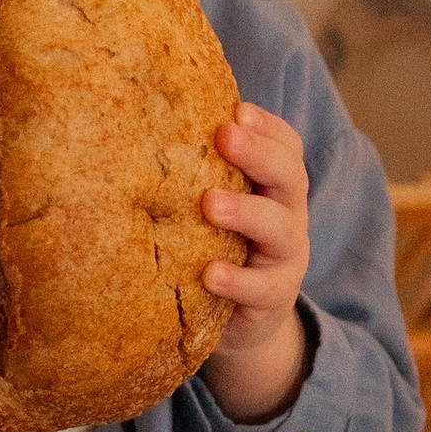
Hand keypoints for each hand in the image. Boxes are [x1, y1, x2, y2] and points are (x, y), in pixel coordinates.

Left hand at [201, 102, 310, 422]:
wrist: (240, 321)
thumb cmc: (219, 248)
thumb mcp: (216, 209)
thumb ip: (199, 175)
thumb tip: (140, 130)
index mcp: (274, 187)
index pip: (285, 147)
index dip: (267, 127)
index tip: (237, 110)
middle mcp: (288, 216)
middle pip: (290, 176)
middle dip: (258, 154)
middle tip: (224, 136)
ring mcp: (286, 259)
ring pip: (280, 229)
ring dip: (246, 212)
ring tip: (210, 203)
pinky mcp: (273, 299)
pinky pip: (261, 289)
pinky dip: (237, 281)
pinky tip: (210, 274)